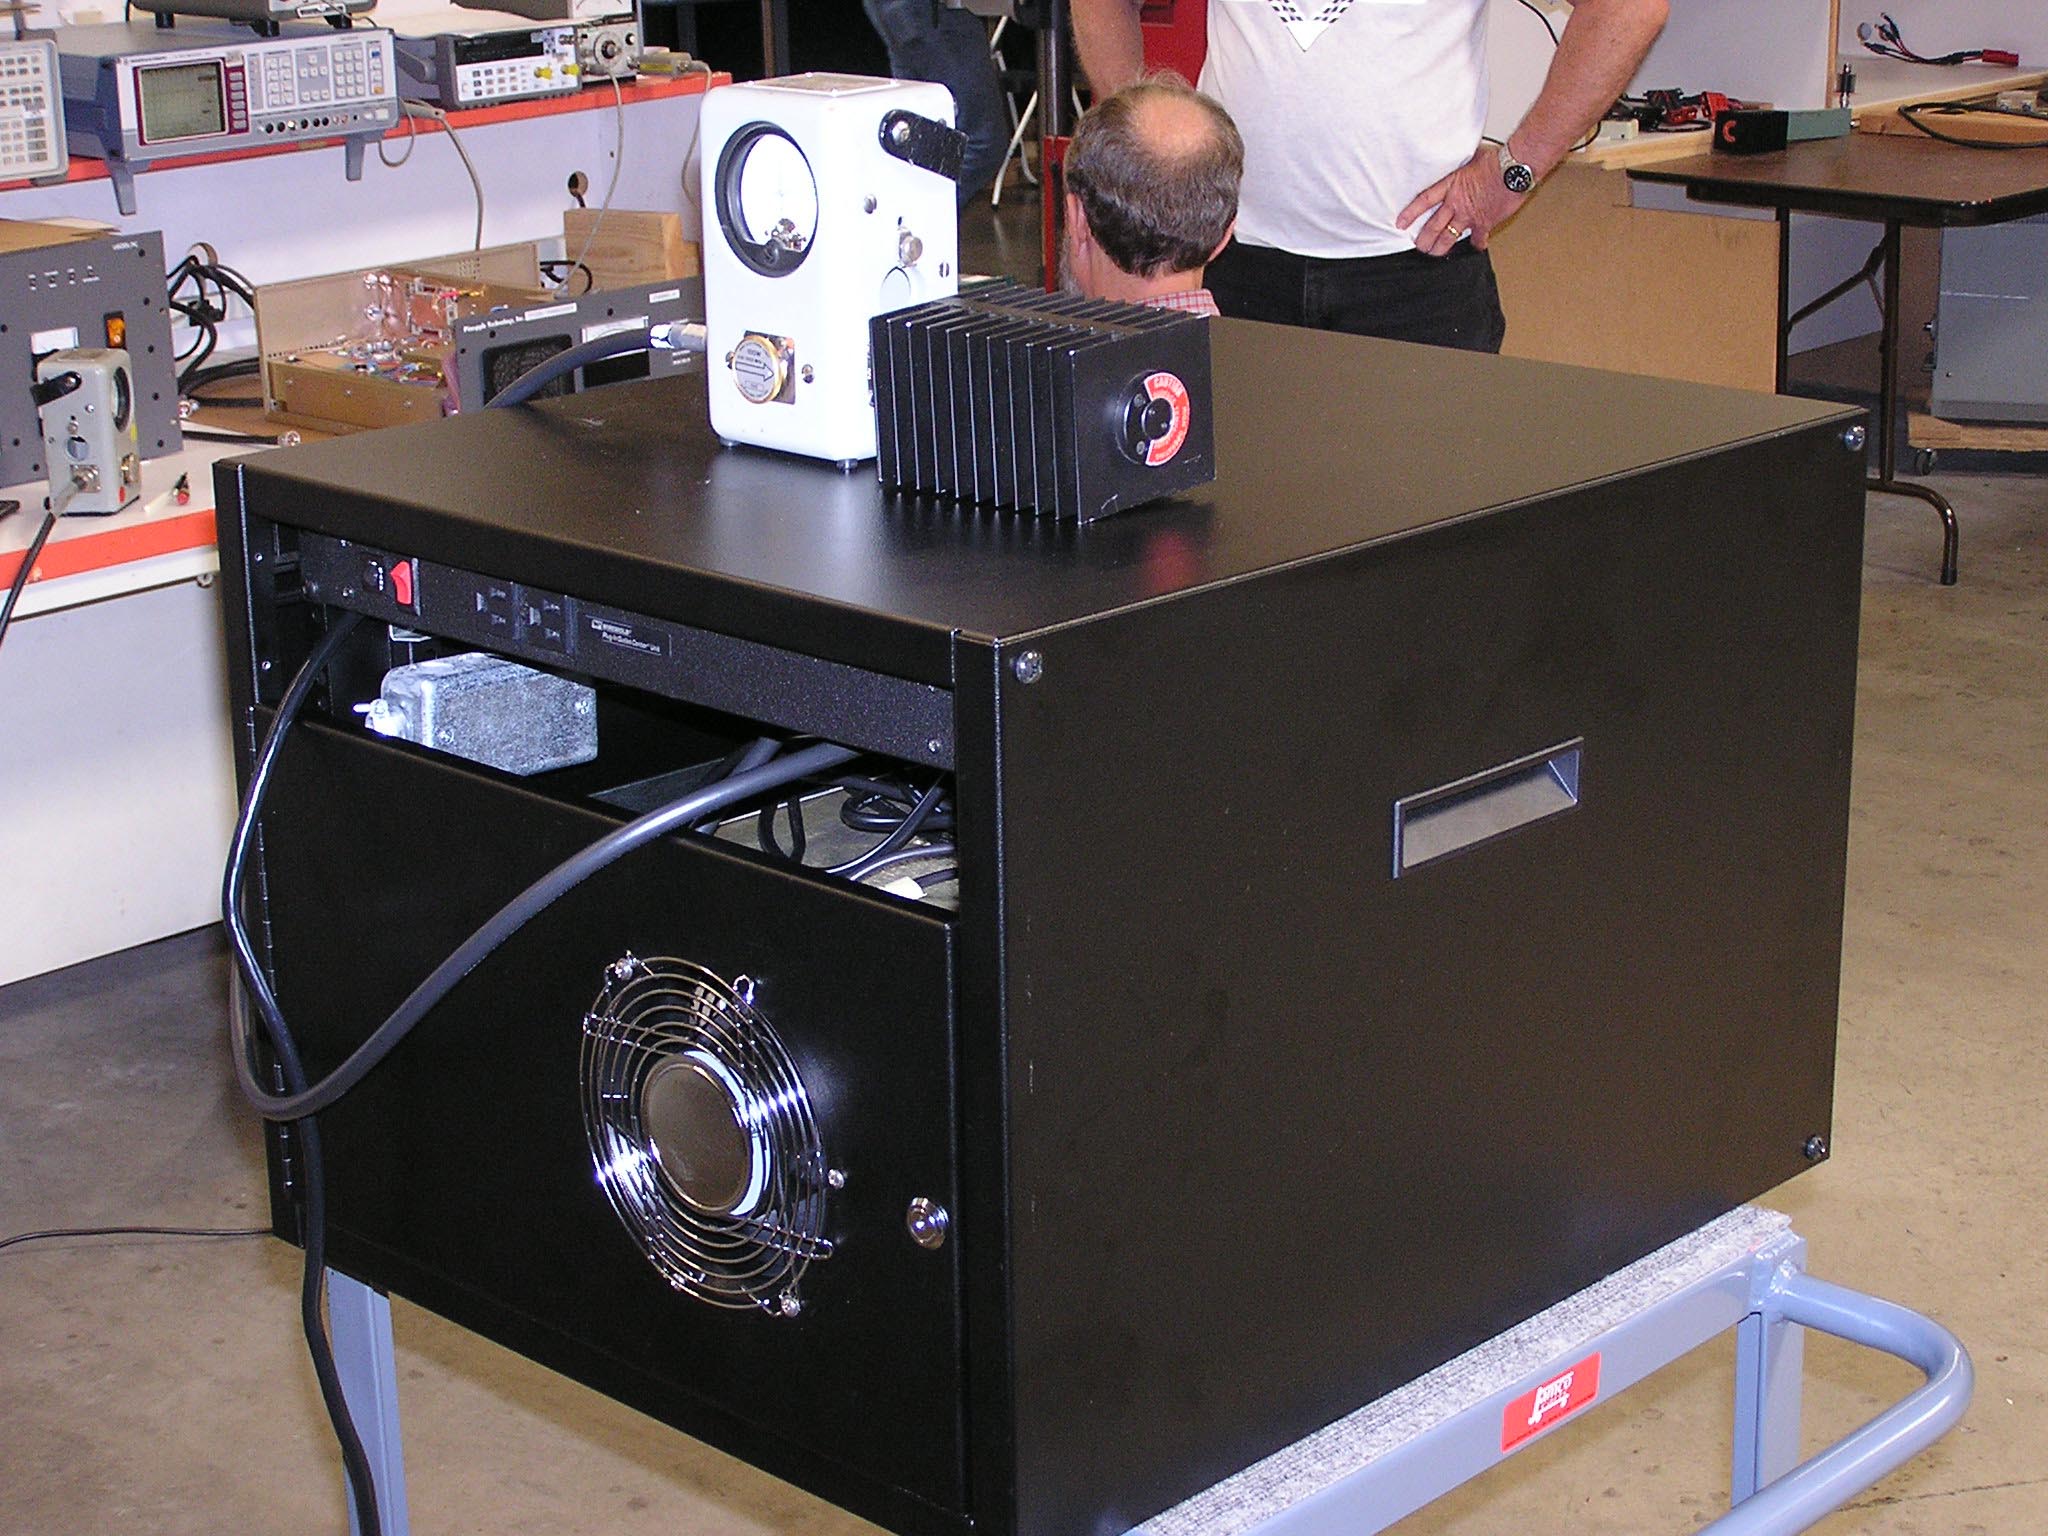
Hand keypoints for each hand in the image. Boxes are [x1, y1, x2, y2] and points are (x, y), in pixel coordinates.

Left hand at [1397, 143, 1528, 256]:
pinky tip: (1477, 246)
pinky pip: (1477, 239)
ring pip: (1448, 237)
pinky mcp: (1484, 223)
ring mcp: (1469, 215)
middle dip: (1424, 240)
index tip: (1401, 223)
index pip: (1424, 201)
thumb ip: (1462, 165)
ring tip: (1435, 253)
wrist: (1515, 169)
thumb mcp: (1471, 157)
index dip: (1411, 213)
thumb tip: (1460, 158)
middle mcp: (1457, 203)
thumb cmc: (1497, 160)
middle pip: (1433, 227)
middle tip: (1419, 246)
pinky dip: (1477, 244)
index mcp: (1451, 185)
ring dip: (1440, 248)